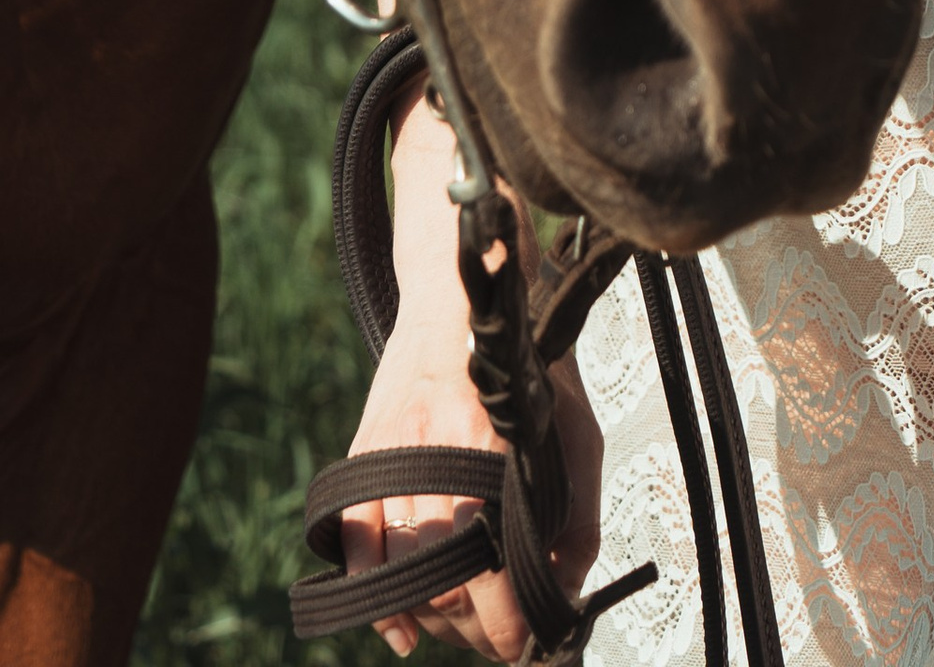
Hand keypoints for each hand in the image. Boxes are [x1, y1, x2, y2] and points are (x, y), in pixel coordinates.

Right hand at [338, 314, 602, 659]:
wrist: (457, 301)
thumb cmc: (527, 368)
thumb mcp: (575, 432)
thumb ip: (579, 517)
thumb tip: (565, 595)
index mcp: (487, 447)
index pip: (490, 569)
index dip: (507, 624)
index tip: (525, 647)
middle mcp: (432, 456)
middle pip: (443, 581)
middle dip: (476, 630)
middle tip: (501, 641)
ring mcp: (389, 457)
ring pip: (401, 573)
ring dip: (435, 619)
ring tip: (466, 627)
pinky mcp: (363, 458)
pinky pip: (355, 546)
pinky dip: (373, 599)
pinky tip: (402, 629)